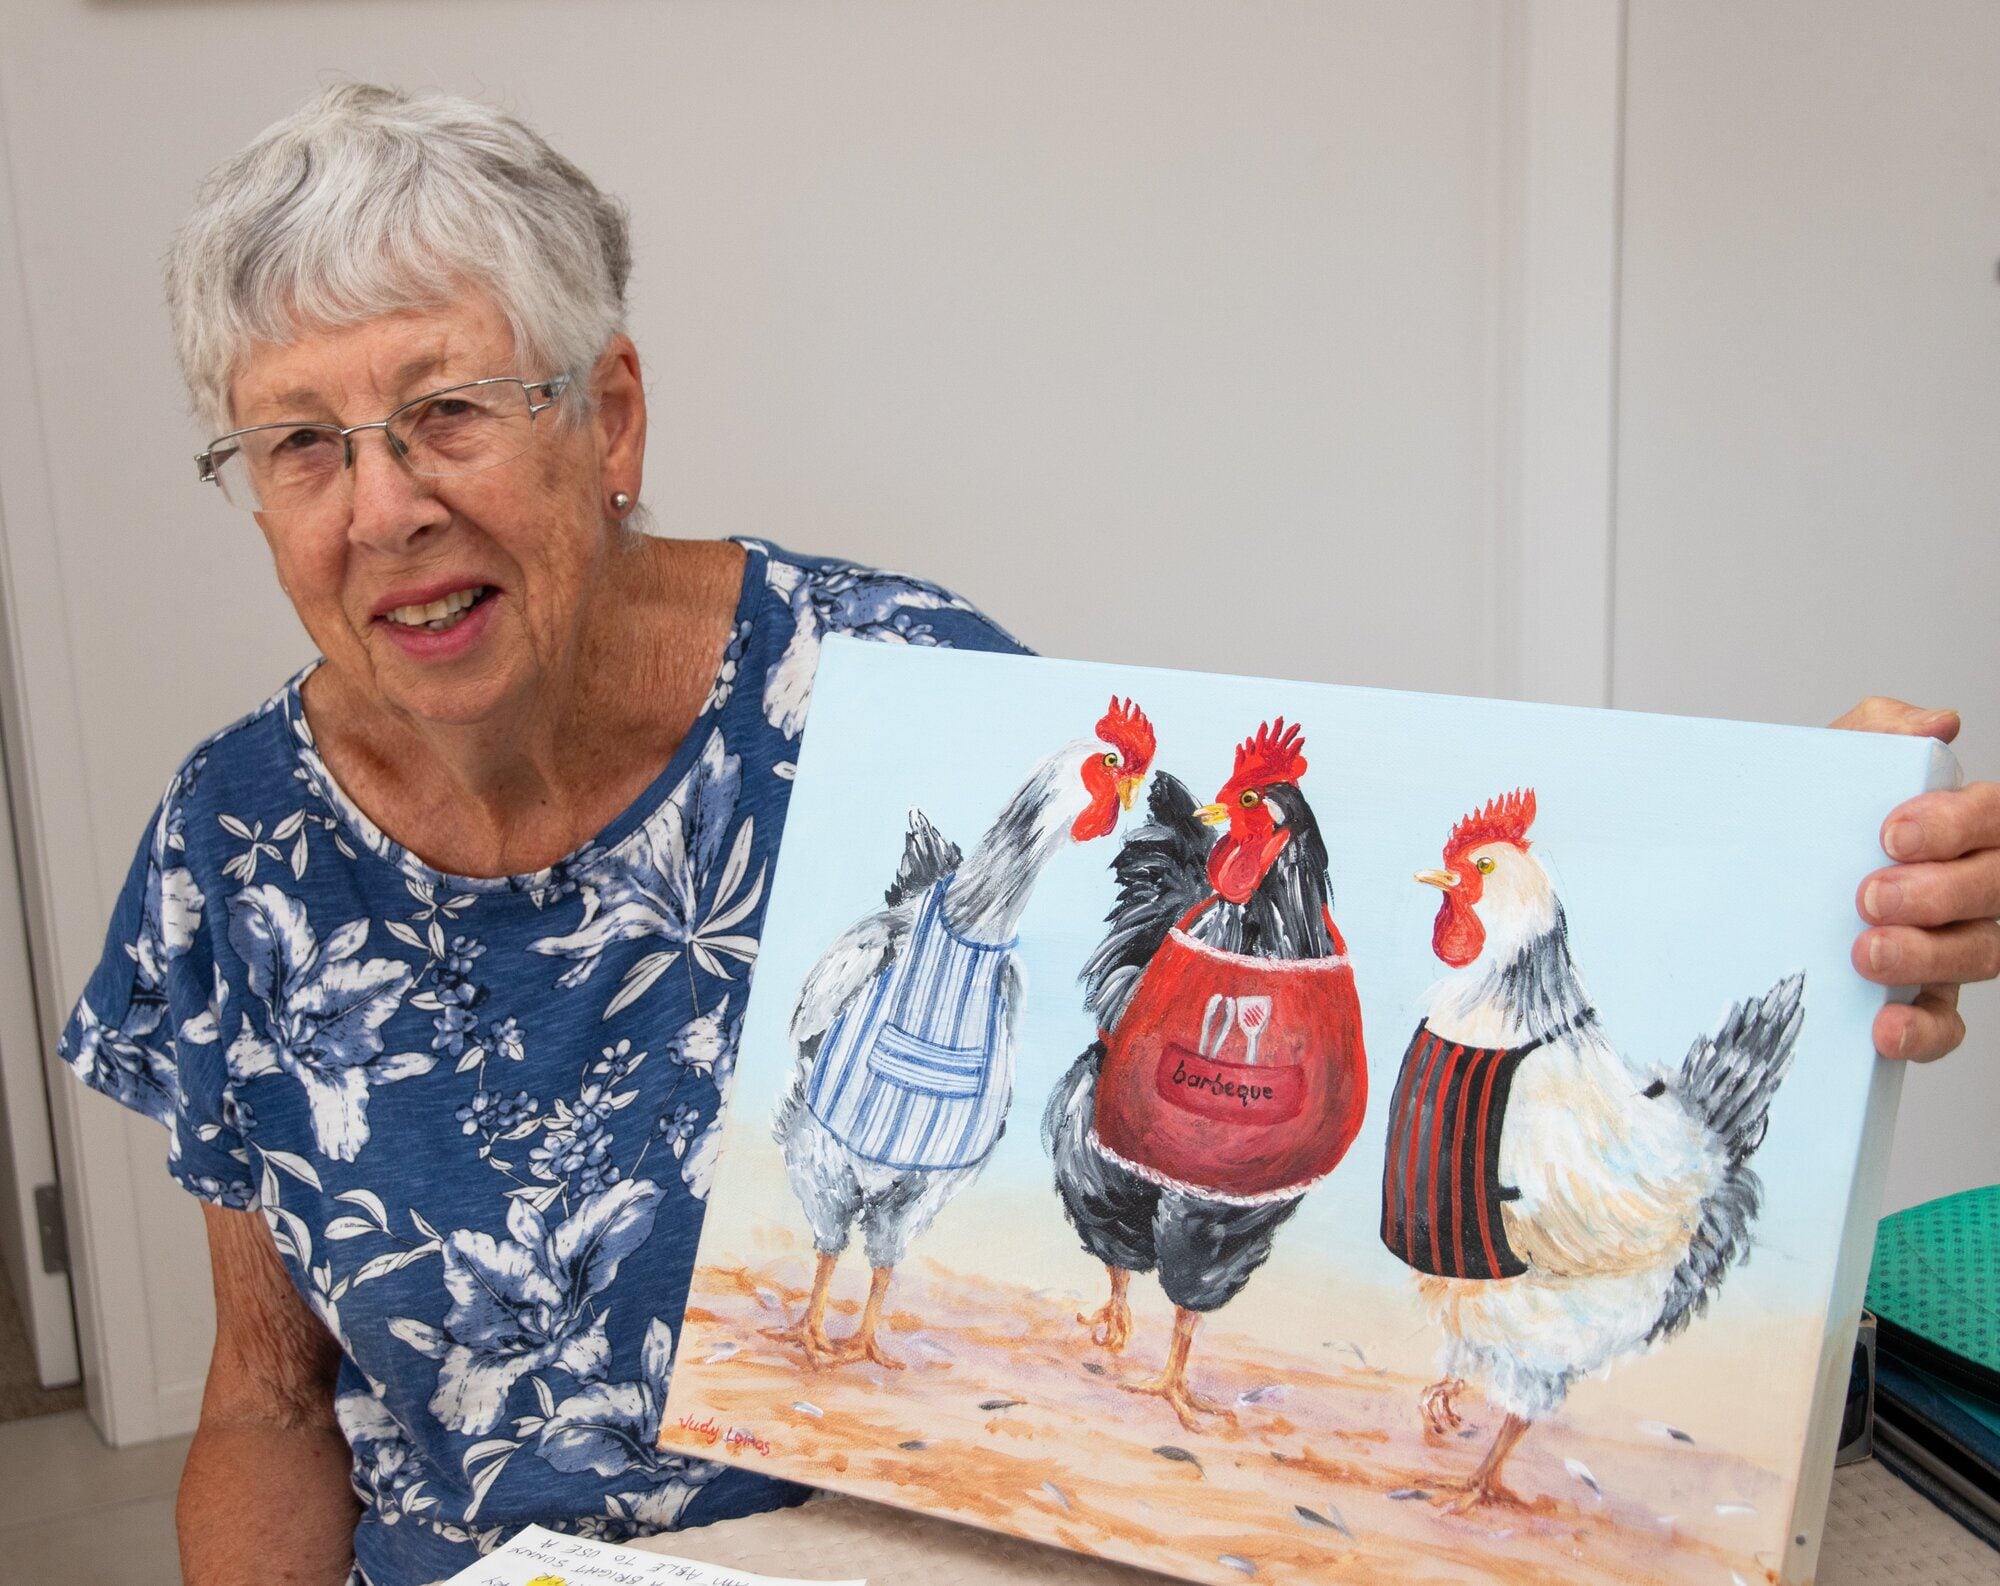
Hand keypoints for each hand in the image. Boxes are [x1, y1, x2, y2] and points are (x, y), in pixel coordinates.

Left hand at [1835, 697, 1997, 1060]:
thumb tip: (1934, 722)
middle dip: (1938, 893)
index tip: (1893, 833)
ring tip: (1867, 953)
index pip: (1993, 817)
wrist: (1755, 877)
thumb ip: (1879, 733)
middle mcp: (1973, 886)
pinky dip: (1923, 1031)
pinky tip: (1885, 1028)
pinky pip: (1946, 1025)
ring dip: (1927, 956)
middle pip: (1994, 889)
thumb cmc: (1814, 821)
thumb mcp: (1835, 764)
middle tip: (1870, 896)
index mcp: (1962, 826)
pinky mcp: (1926, 998)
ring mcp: (1956, 943)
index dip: (1956, 824)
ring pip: (1980, 953)